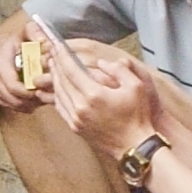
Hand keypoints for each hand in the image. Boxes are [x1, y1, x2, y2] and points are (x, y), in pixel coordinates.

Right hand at [0, 18, 55, 114]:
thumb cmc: (9, 45)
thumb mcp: (20, 33)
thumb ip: (33, 32)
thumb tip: (45, 40)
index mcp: (1, 65)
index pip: (14, 86)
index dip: (32, 89)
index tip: (47, 83)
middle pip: (17, 99)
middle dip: (36, 98)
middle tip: (50, 92)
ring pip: (17, 105)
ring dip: (33, 103)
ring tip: (46, 95)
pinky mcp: (1, 98)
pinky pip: (15, 107)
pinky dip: (28, 106)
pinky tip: (38, 98)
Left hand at [51, 41, 157, 161]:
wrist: (135, 146)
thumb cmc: (138, 116)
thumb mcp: (137, 86)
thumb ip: (120, 69)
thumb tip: (101, 63)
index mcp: (94, 94)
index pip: (71, 70)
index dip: (62, 56)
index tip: (56, 46)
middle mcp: (80, 107)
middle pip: (61, 81)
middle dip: (56, 66)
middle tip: (52, 54)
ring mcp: (76, 119)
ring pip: (58, 94)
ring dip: (55, 79)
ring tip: (54, 68)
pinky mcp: (75, 128)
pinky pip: (61, 108)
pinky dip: (57, 95)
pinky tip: (59, 88)